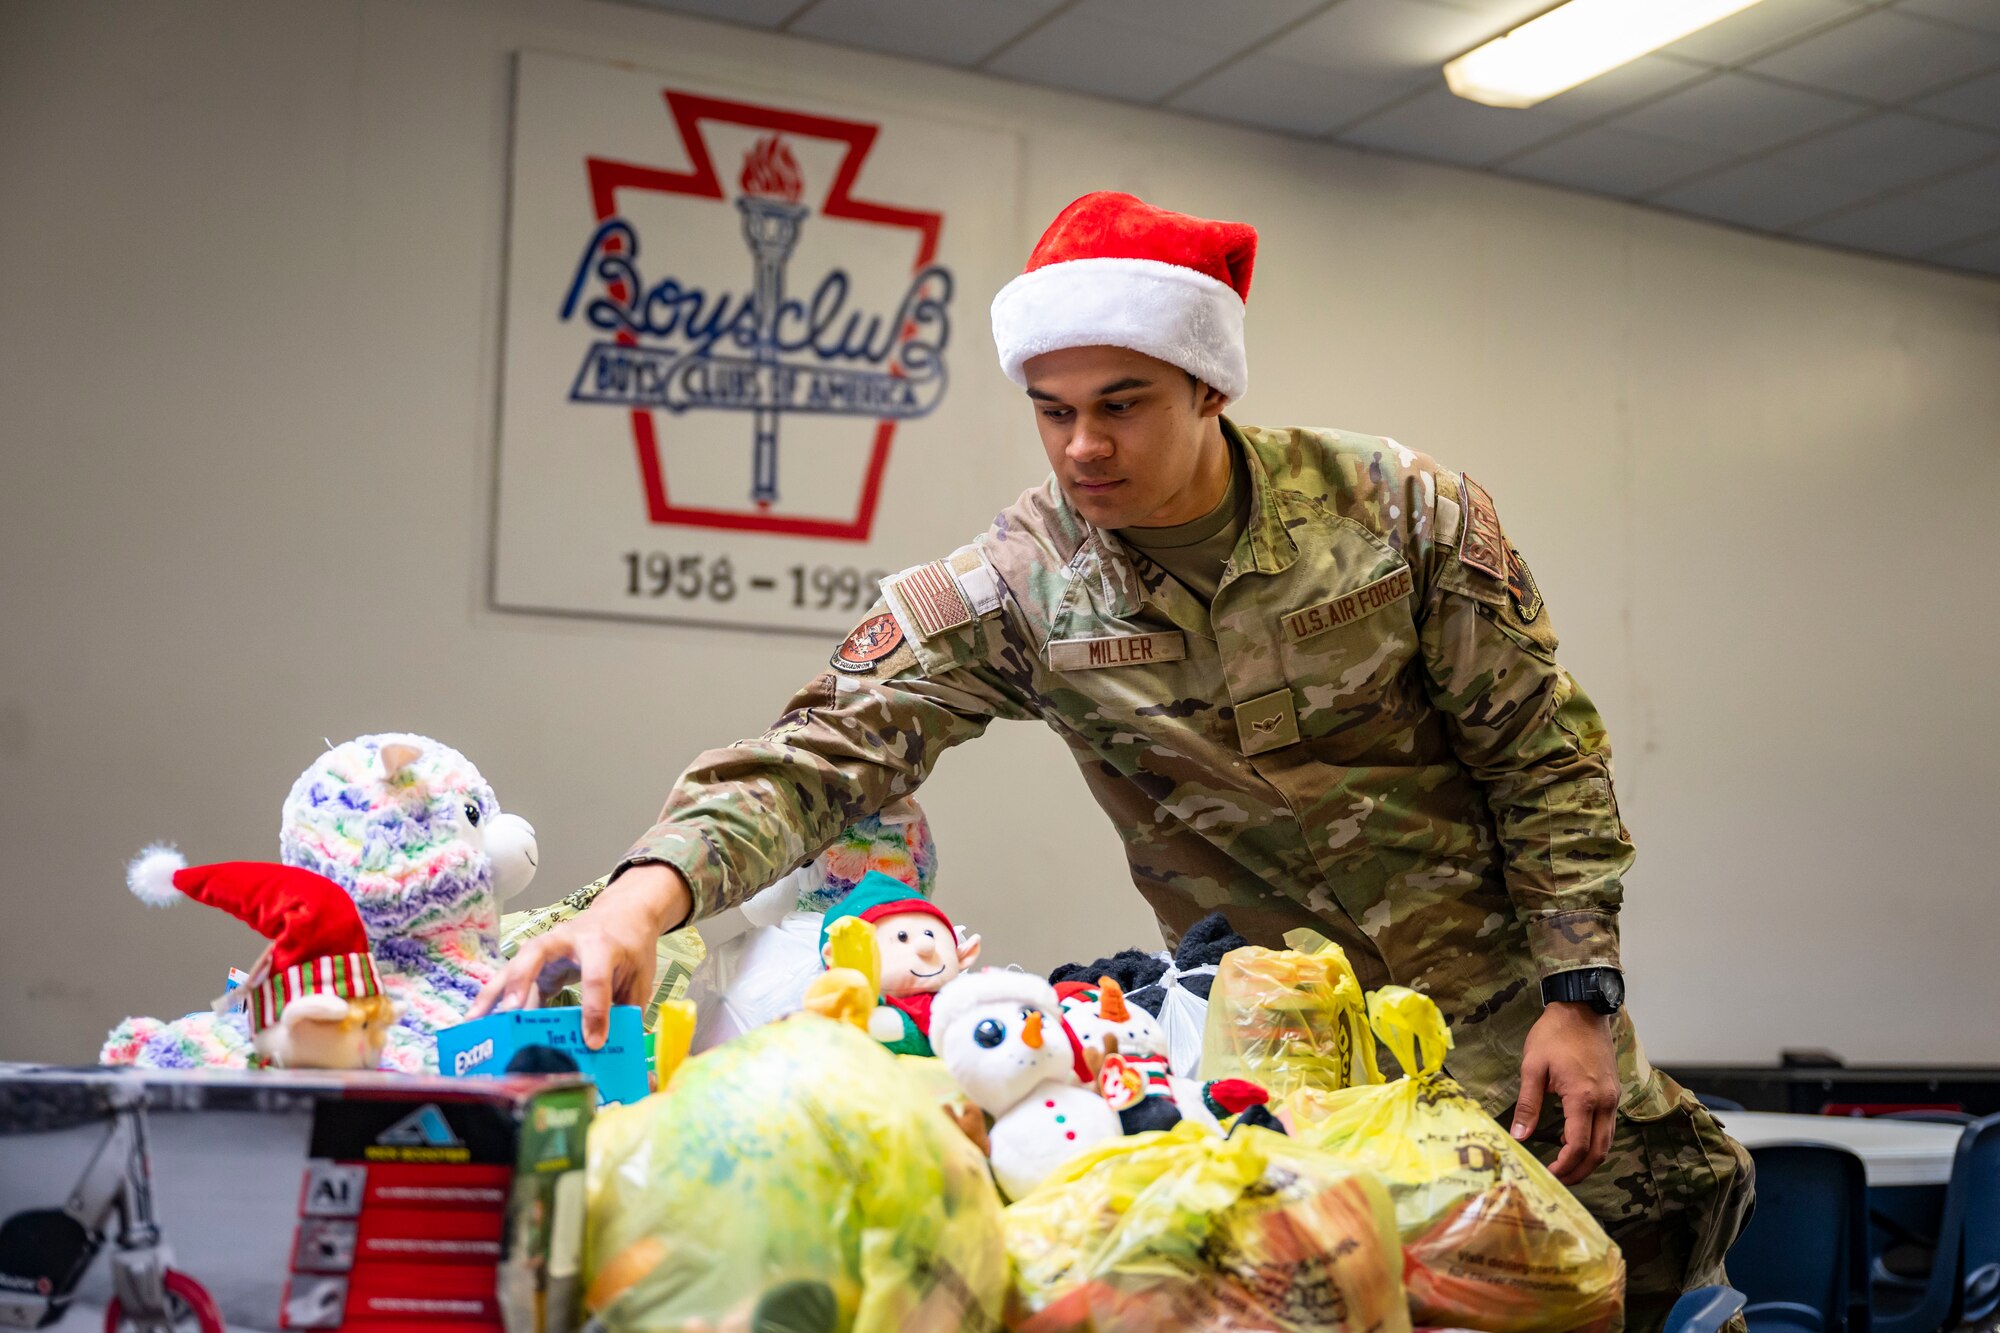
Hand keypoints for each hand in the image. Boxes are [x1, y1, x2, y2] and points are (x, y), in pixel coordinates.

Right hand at [469, 863, 690, 1048]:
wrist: (622, 914)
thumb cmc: (630, 948)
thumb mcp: (639, 978)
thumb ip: (627, 1011)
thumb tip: (617, 1052)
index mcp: (602, 945)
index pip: (596, 979)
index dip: (594, 1012)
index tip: (593, 1042)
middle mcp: (568, 941)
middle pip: (536, 955)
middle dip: (521, 983)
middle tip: (511, 1012)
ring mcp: (546, 948)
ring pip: (514, 966)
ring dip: (494, 994)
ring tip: (475, 1023)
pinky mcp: (535, 961)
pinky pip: (511, 979)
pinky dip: (494, 999)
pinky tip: (478, 1022)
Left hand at [1511, 1001, 1618, 1185]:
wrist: (1582, 1009)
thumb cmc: (1554, 1035)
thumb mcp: (1532, 1067)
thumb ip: (1528, 1104)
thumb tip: (1518, 1136)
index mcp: (1583, 1097)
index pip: (1578, 1145)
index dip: (1564, 1166)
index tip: (1548, 1175)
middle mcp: (1605, 1102)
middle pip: (1599, 1151)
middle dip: (1580, 1171)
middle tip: (1559, 1180)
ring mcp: (1612, 1097)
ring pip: (1608, 1141)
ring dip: (1589, 1159)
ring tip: (1565, 1167)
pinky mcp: (1613, 1092)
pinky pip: (1608, 1126)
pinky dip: (1594, 1141)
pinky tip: (1572, 1140)